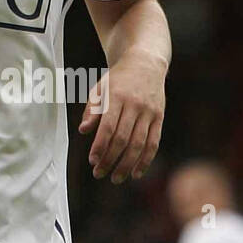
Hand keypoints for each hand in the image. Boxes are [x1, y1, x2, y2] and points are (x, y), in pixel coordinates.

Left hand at [78, 48, 165, 182]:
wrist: (145, 63)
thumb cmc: (117, 79)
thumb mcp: (100, 88)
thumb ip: (92, 110)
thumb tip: (83, 131)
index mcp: (116, 96)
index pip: (108, 127)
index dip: (100, 146)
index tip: (92, 160)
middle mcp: (134, 105)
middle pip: (123, 138)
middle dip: (110, 159)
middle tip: (99, 173)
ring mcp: (149, 112)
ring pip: (139, 144)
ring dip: (127, 164)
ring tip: (116, 178)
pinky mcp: (159, 117)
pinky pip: (153, 143)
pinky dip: (145, 160)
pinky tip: (136, 173)